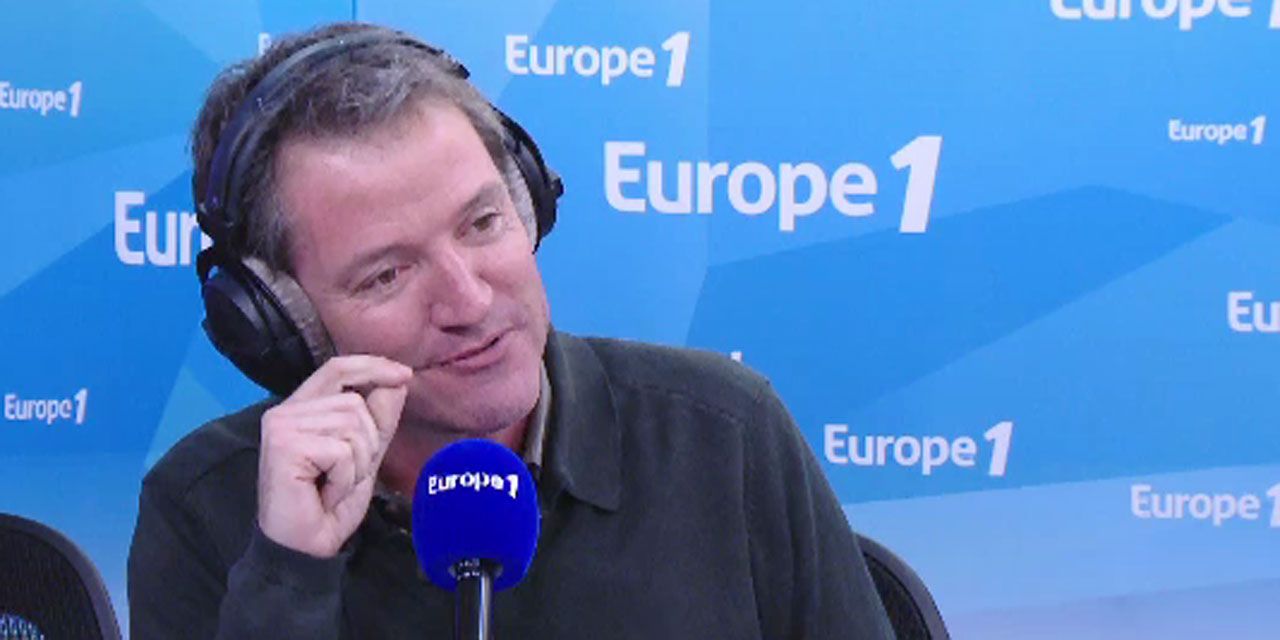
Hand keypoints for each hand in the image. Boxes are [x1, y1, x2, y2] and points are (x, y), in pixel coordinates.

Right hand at [256, 355, 411, 557]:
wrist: (306, 547)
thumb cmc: (330, 503)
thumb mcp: (366, 455)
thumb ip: (379, 419)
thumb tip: (398, 381)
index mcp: (302, 408)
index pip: (338, 368)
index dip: (373, 366)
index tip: (405, 375)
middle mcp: (285, 411)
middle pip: (354, 402)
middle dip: (367, 442)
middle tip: (346, 475)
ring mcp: (282, 426)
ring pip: (352, 424)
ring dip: (357, 463)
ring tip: (335, 485)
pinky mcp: (285, 446)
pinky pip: (342, 450)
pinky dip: (345, 478)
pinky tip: (326, 494)